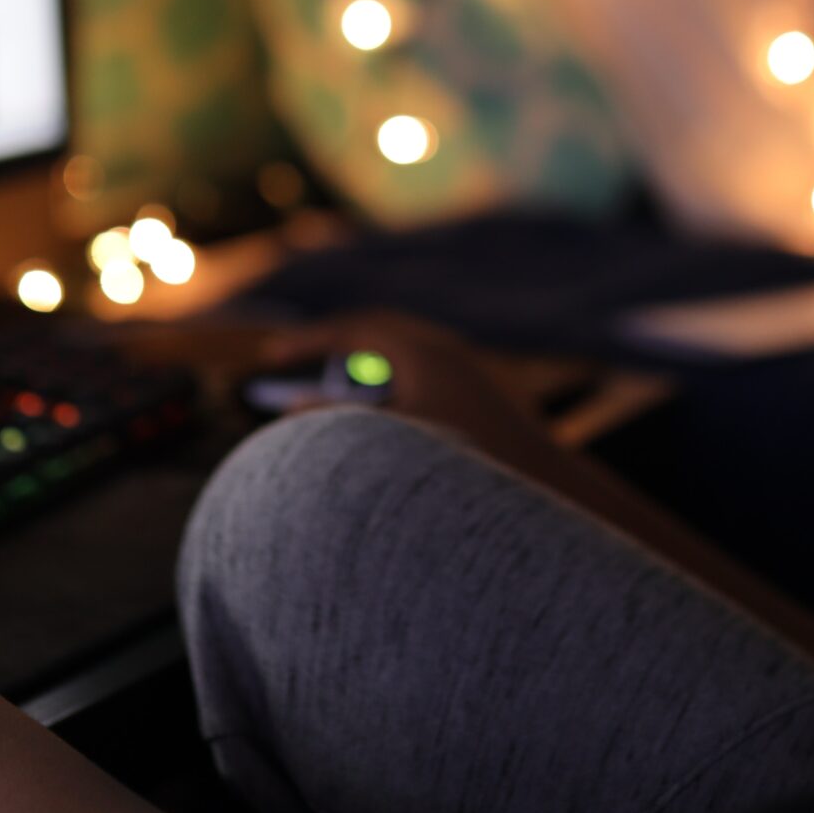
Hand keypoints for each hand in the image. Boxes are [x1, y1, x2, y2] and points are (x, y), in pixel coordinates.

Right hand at [259, 310, 560, 478]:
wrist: (542, 483)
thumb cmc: (461, 465)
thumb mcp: (387, 445)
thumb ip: (334, 425)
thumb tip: (290, 411)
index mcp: (421, 353)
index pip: (352, 329)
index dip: (308, 340)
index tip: (271, 356)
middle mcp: (446, 351)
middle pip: (377, 330)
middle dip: (333, 340)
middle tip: (294, 355)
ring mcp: (466, 368)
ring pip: (402, 349)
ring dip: (364, 360)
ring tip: (332, 383)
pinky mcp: (479, 390)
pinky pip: (423, 369)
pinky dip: (391, 380)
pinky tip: (381, 409)